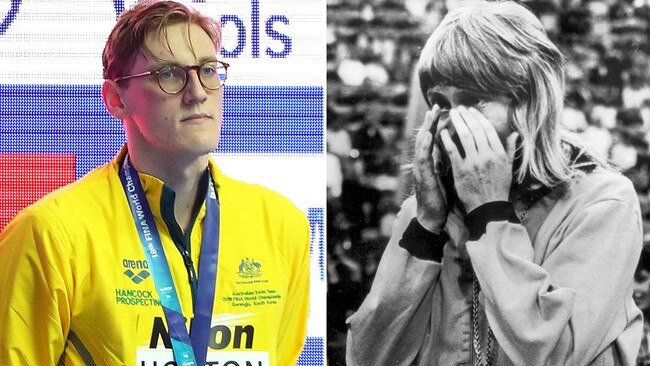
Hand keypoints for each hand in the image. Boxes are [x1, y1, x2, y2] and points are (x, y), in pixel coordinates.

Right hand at [414, 104, 447, 232]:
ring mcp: (421, 168)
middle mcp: (424, 162)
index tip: (447, 110)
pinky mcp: (421, 176)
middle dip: (431, 121)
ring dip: (426, 128)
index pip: (436, 138)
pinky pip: (422, 158)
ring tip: (430, 115)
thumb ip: (452, 162)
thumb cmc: (441, 197)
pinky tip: (428, 136)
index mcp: (432, 161)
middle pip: (427, 136)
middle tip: (437, 106)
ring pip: (422, 143)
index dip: (440, 124)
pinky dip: (424, 145)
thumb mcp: (448, 176)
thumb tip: (461, 151)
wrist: (431, 216)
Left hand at [440, 106, 517, 212]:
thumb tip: (515, 133)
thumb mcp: (509, 168)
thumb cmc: (499, 188)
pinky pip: (453, 150)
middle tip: (458, 108)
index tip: (471, 110)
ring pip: (464, 136)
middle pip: (475, 129)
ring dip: (457, 122)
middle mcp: (487, 155)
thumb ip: (511, 149)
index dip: (478, 117)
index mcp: (499, 153)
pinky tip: (442, 132)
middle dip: (466, 116)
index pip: (488, 129)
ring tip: (451, 114)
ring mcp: (474, 162)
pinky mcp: (461, 170)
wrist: (489, 207)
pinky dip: (447, 139)